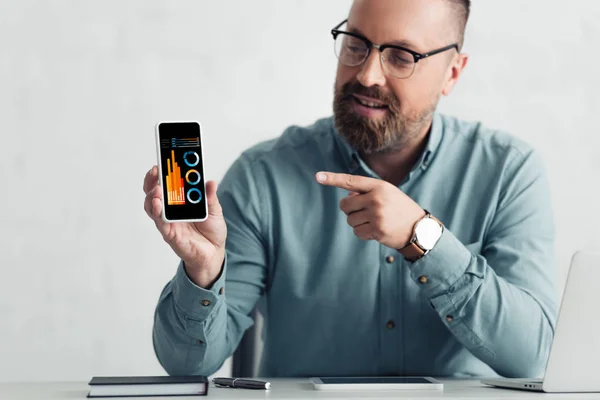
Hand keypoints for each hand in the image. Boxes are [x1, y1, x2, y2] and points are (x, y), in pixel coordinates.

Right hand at [143, 165, 226, 287]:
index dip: (162, 171)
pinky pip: (161, 223)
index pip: (166, 182)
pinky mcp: (170, 234)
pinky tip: (159, 205)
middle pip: (153, 192)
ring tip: (157, 189)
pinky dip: (158, 214)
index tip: (163, 159)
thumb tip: (211, 182)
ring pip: (152, 207)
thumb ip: (210, 197)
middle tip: (156, 170)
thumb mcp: (215, 210)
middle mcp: (170, 209)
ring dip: (152, 196)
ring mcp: (168, 222)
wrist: (214, 252)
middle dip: (152, 180)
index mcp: (180, 200)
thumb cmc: (211, 230)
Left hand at [316, 171, 425, 248]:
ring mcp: (376, 215)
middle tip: (365, 211)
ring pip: (350, 220)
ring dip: (358, 222)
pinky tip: (376, 230)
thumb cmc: (399, 208)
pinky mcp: (376, 230)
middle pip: (345, 205)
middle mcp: (376, 199)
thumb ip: (367, 192)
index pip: (351, 181)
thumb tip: (347, 196)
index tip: (317, 176)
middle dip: (350, 209)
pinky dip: (363, 233)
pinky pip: (356, 232)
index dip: (333, 179)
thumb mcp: (387, 193)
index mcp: (379, 186)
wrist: (419, 229)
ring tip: (374, 221)